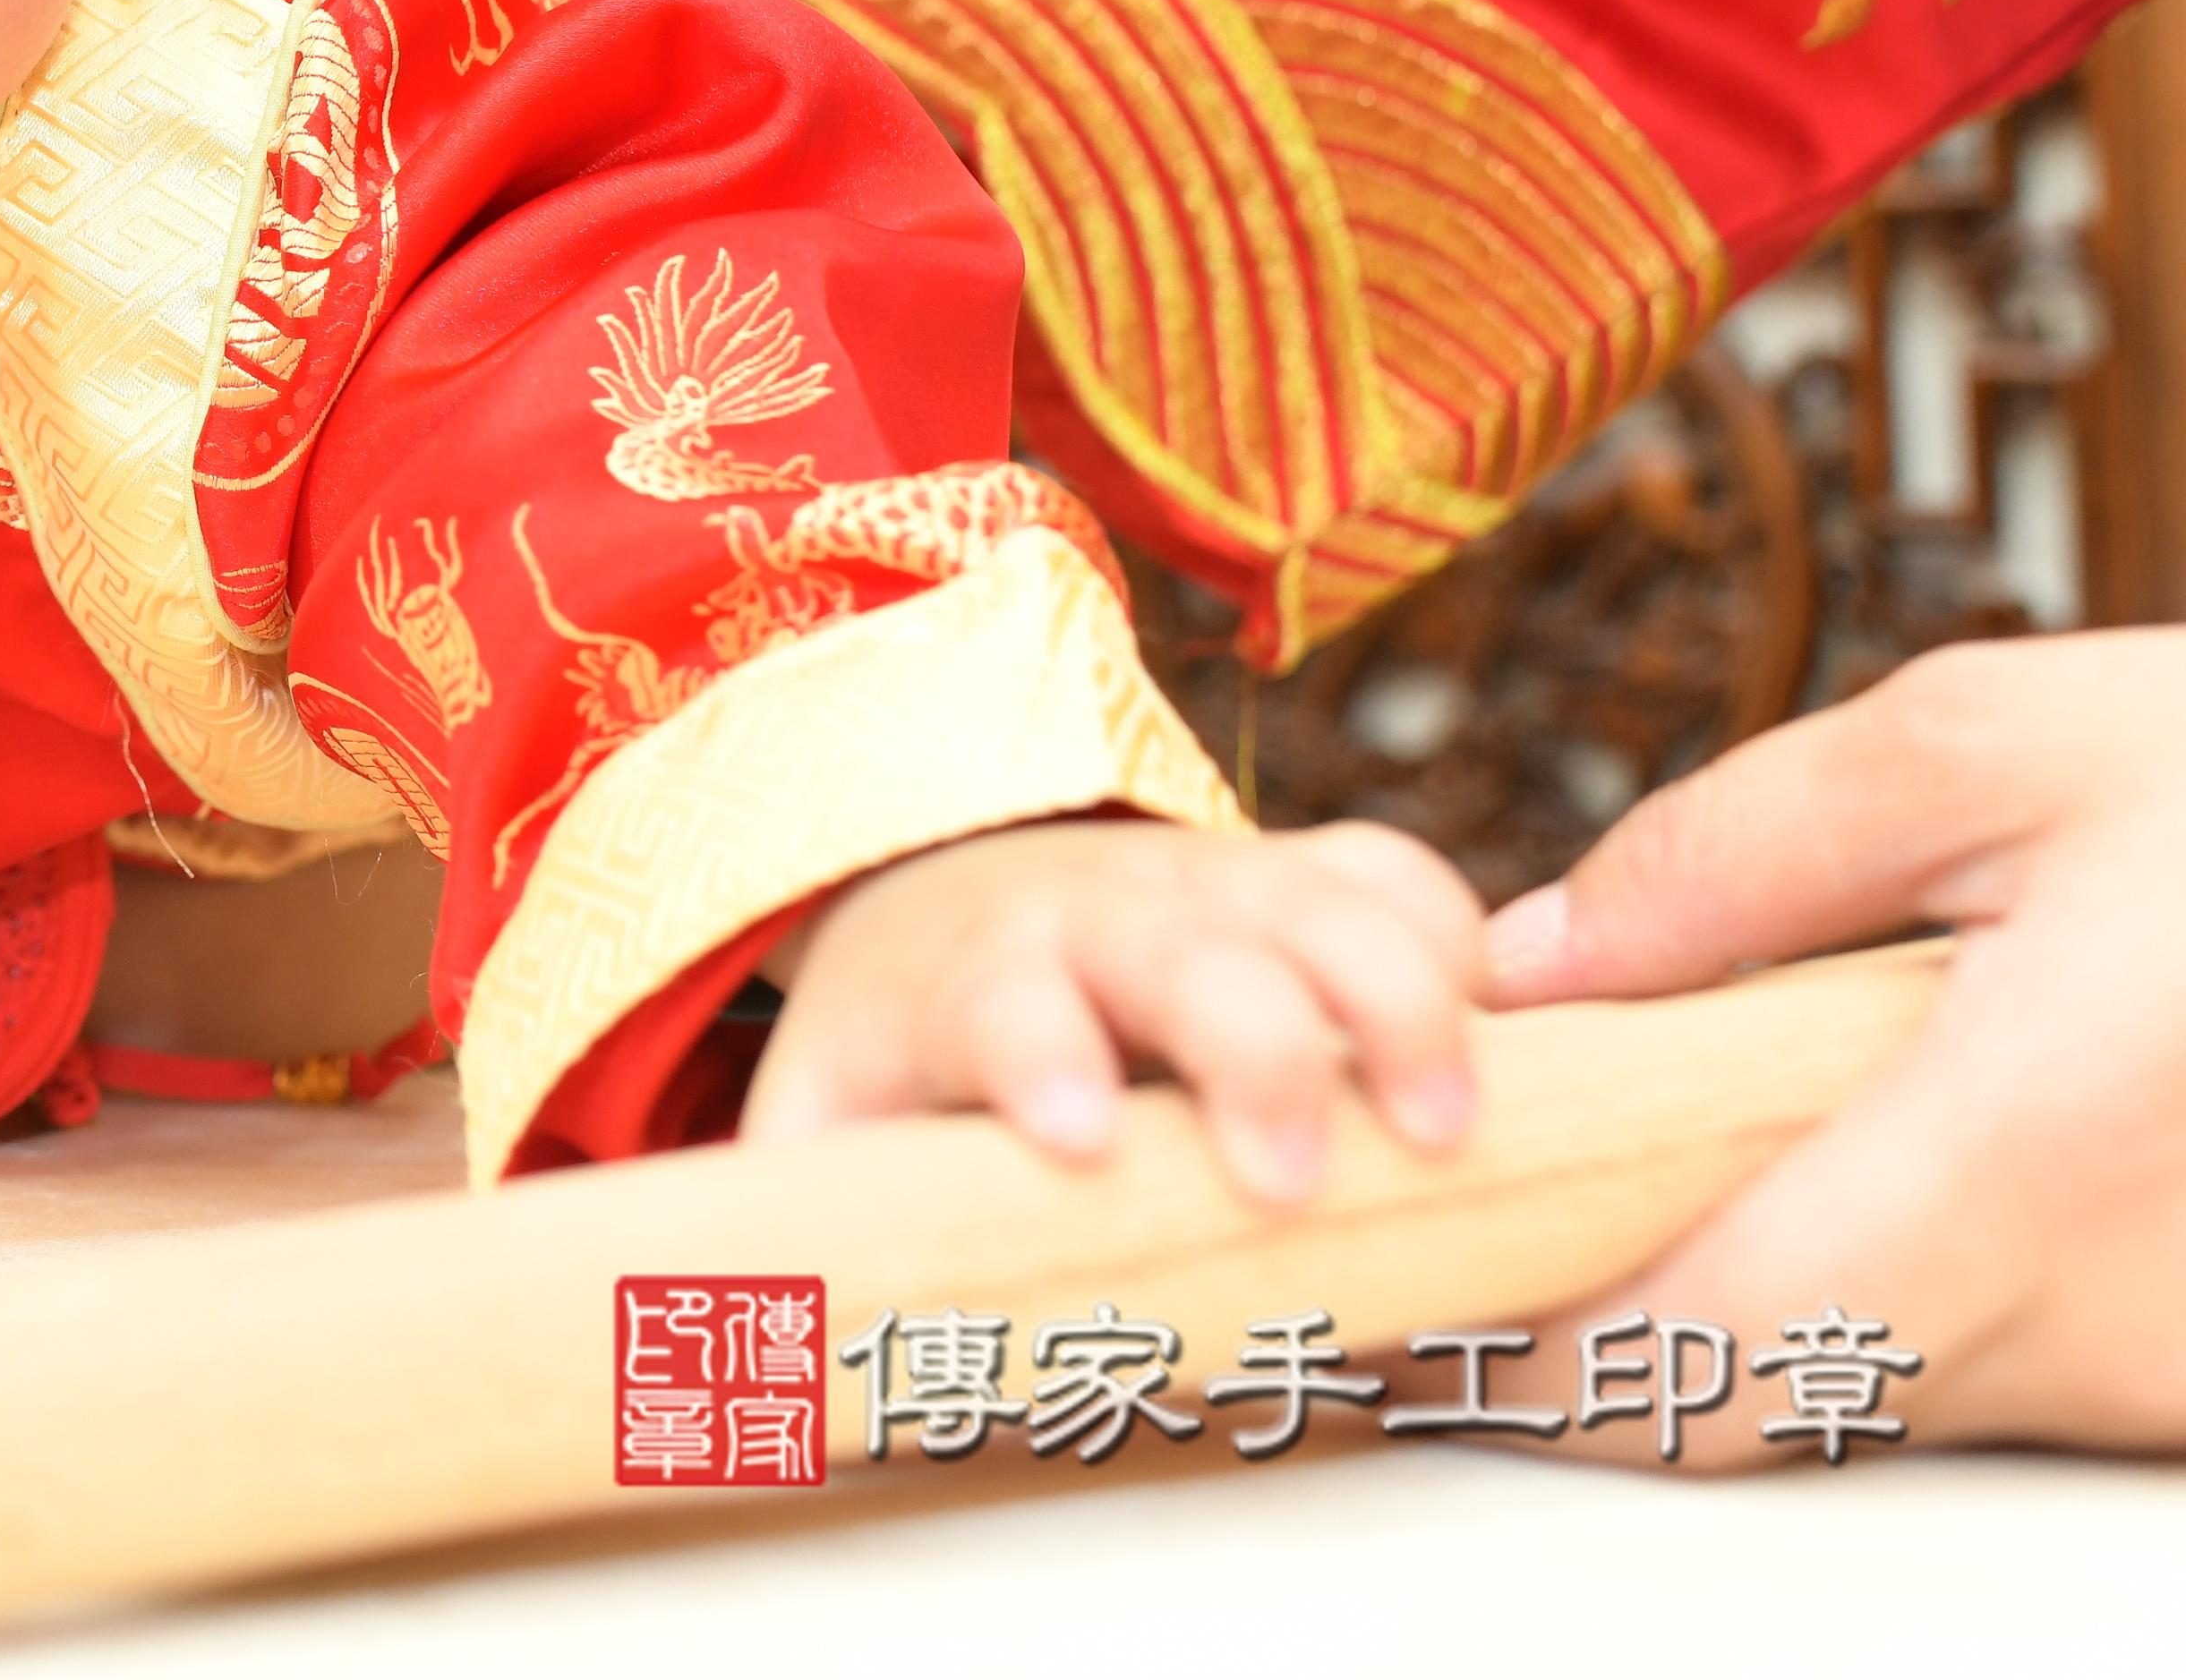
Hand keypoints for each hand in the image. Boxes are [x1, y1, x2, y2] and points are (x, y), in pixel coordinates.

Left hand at [749, 813, 1484, 1203]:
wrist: (943, 889)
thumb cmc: (904, 1053)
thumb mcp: (825, 1128)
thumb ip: (795, 1237)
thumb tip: (748, 1384)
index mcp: (977, 975)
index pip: (1002, 1002)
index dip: (1034, 1054)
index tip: (1070, 1134)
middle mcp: (1103, 913)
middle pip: (1186, 951)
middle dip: (1247, 1048)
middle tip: (1286, 1178)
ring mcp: (1218, 882)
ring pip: (1323, 906)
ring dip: (1396, 1005)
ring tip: (1447, 1131)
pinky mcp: (1307, 875)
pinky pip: (1397, 878)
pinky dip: (1457, 946)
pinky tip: (1511, 1047)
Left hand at [1483, 630, 2185, 1452]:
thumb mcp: (1992, 743)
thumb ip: (1734, 854)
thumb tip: (1536, 964)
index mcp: (2029, 1141)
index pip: (1711, 1344)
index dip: (1528, 1356)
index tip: (1395, 1295)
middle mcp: (2107, 1304)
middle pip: (1776, 1398)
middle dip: (1606, 1338)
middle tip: (1488, 1217)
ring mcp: (2169, 1366)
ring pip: (1883, 1399)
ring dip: (1752, 1311)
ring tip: (1652, 1160)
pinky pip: (2003, 1374)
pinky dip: (1892, 1295)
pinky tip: (1844, 1166)